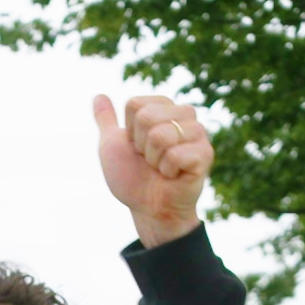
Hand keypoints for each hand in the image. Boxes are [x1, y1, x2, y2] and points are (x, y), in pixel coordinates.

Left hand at [95, 92, 211, 245]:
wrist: (148, 209)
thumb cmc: (133, 178)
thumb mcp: (112, 146)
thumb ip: (106, 119)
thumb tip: (98, 94)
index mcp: (164, 107)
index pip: (135, 104)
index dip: (129, 131)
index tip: (138, 147)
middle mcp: (184, 115)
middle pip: (146, 116)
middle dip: (141, 145)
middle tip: (150, 160)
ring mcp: (197, 133)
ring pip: (160, 134)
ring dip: (154, 159)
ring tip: (162, 167)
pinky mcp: (205, 153)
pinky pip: (175, 155)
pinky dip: (167, 171)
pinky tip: (174, 176)